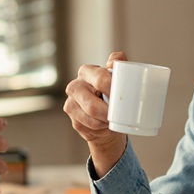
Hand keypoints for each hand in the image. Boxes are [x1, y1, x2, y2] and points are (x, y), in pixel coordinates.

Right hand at [63, 52, 128, 175]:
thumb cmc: (114, 92)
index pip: (100, 79)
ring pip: (91, 120)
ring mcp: (71, 104)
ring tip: (113, 121)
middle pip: (92, 106)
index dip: (112, 89)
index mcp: (86, 72)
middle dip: (108, 113)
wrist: (108, 113)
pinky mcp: (73, 121)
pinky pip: (89, 129)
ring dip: (105, 123)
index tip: (123, 98)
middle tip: (120, 116)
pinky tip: (105, 126)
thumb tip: (113, 62)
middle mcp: (75, 87)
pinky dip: (101, 130)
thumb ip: (119, 63)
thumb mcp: (119, 75)